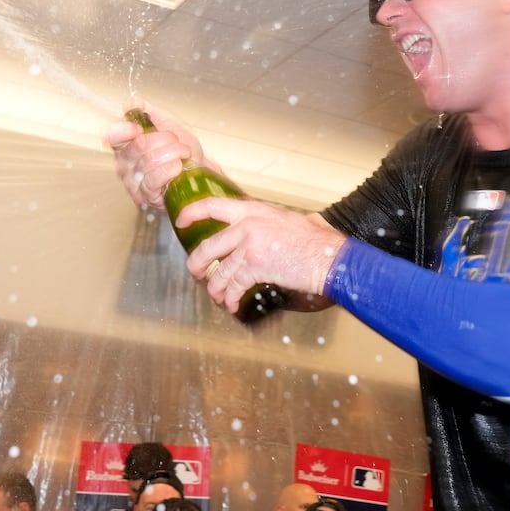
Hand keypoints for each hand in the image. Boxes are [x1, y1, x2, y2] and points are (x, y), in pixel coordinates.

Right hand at [103, 104, 205, 208]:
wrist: (198, 170)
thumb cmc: (181, 149)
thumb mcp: (166, 123)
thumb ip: (147, 111)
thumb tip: (131, 102)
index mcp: (125, 145)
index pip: (111, 137)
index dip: (123, 130)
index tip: (138, 127)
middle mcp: (125, 164)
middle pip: (138, 145)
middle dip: (164, 139)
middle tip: (176, 141)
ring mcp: (133, 181)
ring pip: (149, 161)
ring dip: (172, 153)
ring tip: (182, 153)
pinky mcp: (145, 196)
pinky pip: (155, 179)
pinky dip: (170, 169)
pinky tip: (178, 166)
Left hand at [181, 200, 342, 313]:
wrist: (328, 256)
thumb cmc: (314, 241)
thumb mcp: (285, 219)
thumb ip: (265, 222)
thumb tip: (254, 231)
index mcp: (252, 210)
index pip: (212, 206)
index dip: (191, 213)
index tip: (180, 221)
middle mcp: (247, 225)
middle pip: (208, 246)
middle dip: (197, 264)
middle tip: (195, 272)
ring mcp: (249, 245)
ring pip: (219, 272)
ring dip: (215, 288)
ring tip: (217, 296)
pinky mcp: (255, 266)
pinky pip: (234, 286)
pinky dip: (230, 298)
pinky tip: (232, 304)